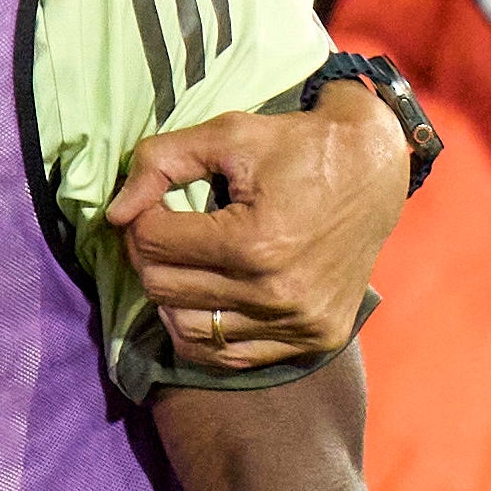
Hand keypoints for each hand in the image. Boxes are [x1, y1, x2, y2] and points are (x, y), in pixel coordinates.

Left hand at [109, 83, 406, 374]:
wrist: (376, 169)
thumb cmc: (297, 147)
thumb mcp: (226, 134)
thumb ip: (159, 162)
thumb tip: (113, 213)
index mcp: (257, 244)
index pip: (152, 243)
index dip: (140, 216)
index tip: (156, 201)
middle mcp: (279, 294)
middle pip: (162, 288)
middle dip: (150, 255)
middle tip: (166, 230)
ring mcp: (299, 323)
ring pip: (185, 329)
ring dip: (173, 294)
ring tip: (188, 261)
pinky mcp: (315, 340)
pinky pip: (228, 356)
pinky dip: (204, 330)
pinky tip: (206, 296)